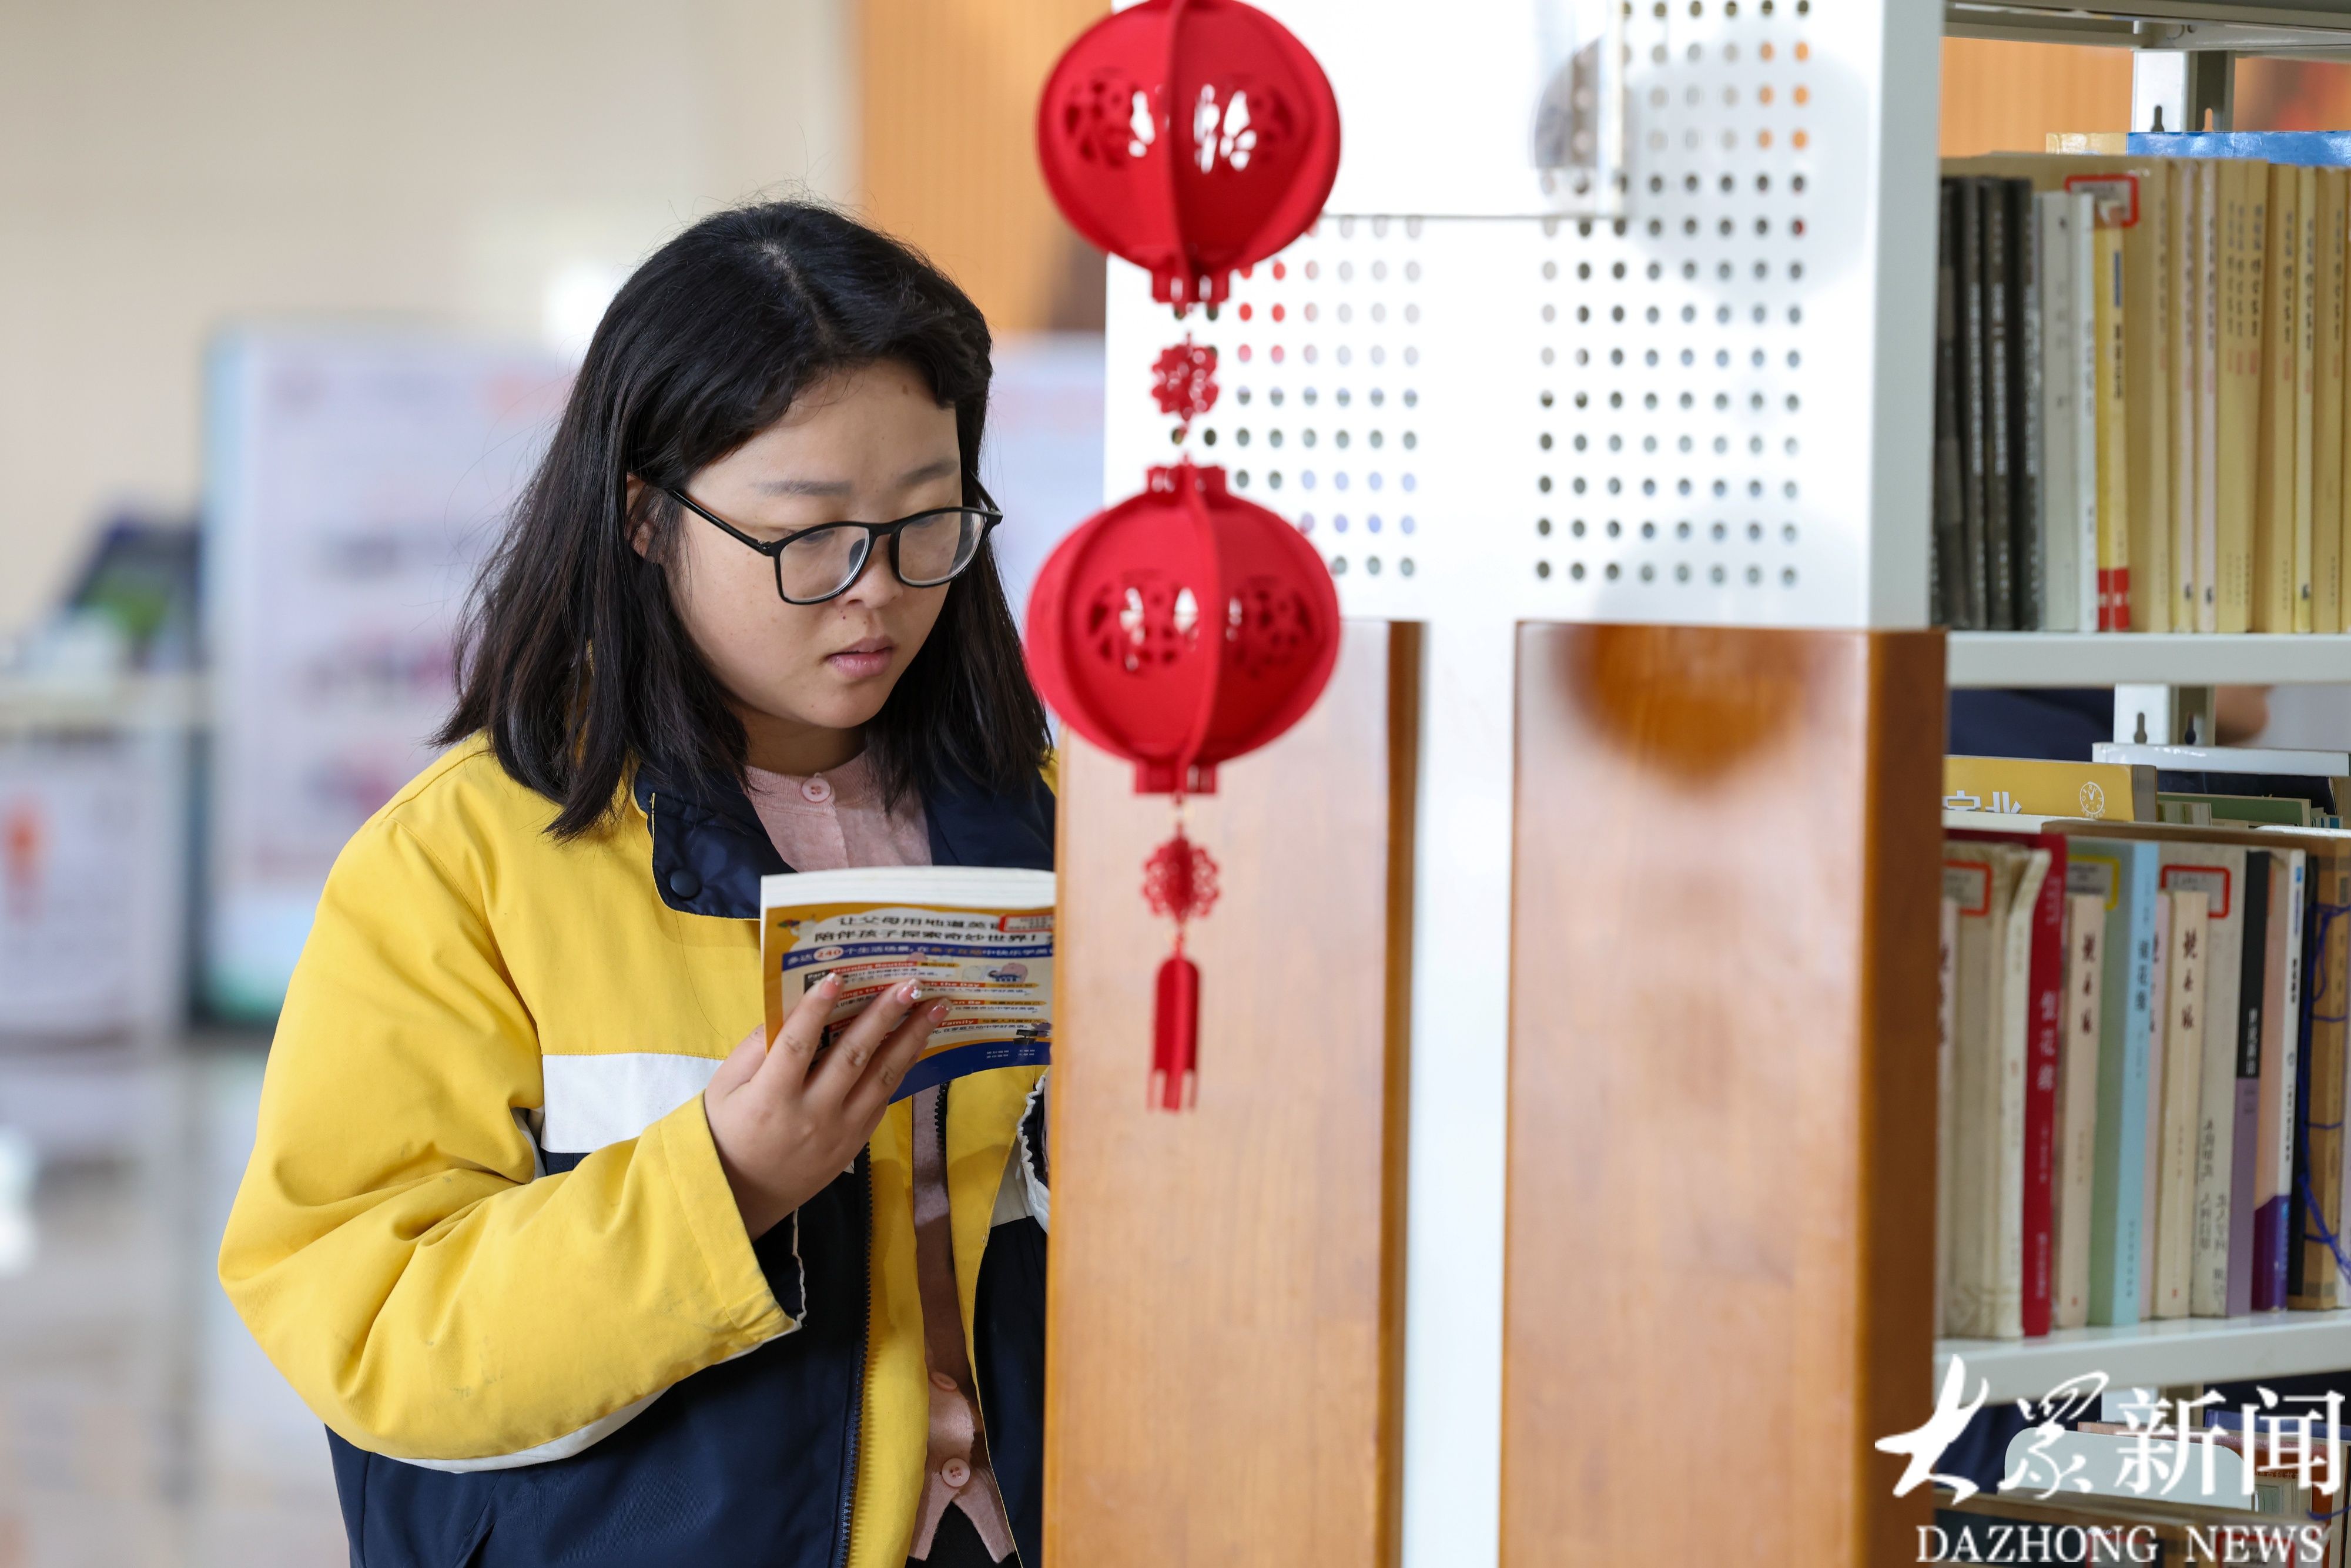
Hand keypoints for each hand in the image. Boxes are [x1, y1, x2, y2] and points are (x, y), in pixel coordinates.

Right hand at [703, 975, 946, 1238]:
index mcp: (770, 1099)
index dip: (815, 1010)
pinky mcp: (855, 1142)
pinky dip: (902, 1068)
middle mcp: (811, 1115)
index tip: (837, 976)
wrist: (744, 1197)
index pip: (796, 1046)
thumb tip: (788, 1008)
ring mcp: (839, 1131)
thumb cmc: (728, 1133)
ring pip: (881, 1078)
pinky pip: (883, 1100)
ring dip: (911, 1039)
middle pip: (852, 1057)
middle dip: (884, 1016)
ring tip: (935, 1008)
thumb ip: (754, 1049)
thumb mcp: (724, 1089)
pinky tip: (918, 1042)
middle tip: (911, 983)